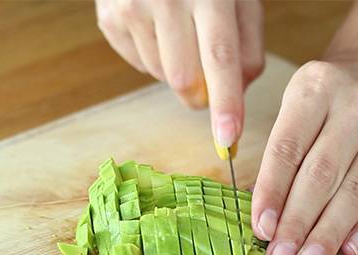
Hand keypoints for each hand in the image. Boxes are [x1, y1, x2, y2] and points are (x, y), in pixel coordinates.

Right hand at [95, 0, 264, 146]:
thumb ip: (248, 48)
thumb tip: (237, 96)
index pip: (219, 58)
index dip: (225, 102)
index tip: (227, 139)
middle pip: (184, 80)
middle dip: (199, 94)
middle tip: (206, 75)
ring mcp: (132, 8)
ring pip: (161, 77)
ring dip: (176, 71)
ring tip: (178, 33)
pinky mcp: (109, 18)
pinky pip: (139, 65)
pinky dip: (154, 58)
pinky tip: (157, 29)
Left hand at [252, 60, 357, 254]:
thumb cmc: (322, 103)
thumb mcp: (293, 110)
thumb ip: (278, 158)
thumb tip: (263, 216)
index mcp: (315, 89)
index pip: (287, 149)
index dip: (271, 193)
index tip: (260, 230)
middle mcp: (355, 107)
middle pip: (321, 176)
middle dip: (297, 224)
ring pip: (354, 193)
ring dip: (327, 235)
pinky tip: (345, 252)